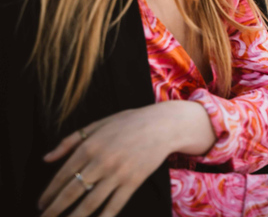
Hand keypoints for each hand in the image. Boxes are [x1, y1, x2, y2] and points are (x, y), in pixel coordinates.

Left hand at [38, 101, 214, 216]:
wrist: (164, 125)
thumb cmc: (131, 122)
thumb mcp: (99, 124)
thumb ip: (70, 141)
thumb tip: (46, 158)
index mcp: (90, 146)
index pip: (62, 175)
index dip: (49, 193)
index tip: (41, 204)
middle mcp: (101, 162)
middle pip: (71, 192)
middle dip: (54, 210)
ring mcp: (118, 174)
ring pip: (90, 203)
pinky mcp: (133, 182)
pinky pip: (114, 205)